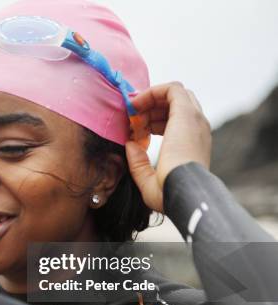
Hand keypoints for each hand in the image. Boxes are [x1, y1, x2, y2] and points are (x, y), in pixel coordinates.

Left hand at [125, 82, 211, 212]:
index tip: (133, 129)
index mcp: (192, 144)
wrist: (181, 191)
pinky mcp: (187, 112)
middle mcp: (196, 129)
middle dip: (149, 109)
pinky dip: (151, 92)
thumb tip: (130, 144)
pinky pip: (171, 89)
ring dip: (149, 100)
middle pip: (173, 105)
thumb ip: (138, 163)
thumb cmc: (168, 193)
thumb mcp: (148, 181)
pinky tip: (135, 105)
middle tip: (130, 119)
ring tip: (131, 112)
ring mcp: (194, 119)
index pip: (174, 121)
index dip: (151, 121)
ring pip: (173, 95)